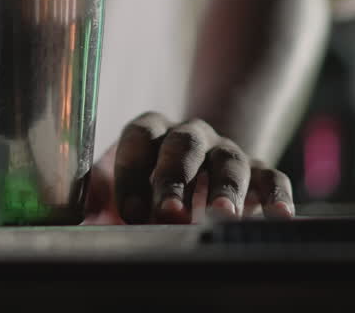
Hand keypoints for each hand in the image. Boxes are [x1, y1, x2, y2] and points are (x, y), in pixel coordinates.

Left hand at [83, 112, 294, 223]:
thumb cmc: (147, 183)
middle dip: (174, 179)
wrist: (200, 165)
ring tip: (222, 218)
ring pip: (229, 162)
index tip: (126, 212)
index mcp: (151, 129)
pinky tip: (279, 218)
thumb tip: (74, 225)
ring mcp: (228, 150)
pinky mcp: (261, 171)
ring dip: (225, 190)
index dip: (132, 172)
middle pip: (183, 146)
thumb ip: (97, 200)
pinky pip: (274, 178)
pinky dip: (278, 196)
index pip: (140, 137)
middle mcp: (191, 134)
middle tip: (168, 214)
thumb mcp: (119, 185)